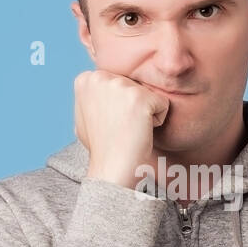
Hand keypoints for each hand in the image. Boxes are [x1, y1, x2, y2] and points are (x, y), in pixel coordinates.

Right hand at [73, 68, 169, 187]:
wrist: (112, 169)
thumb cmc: (101, 147)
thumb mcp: (84, 115)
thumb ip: (92, 95)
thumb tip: (92, 83)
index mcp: (86, 80)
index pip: (119, 82)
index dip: (117, 105)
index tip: (108, 122)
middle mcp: (100, 77)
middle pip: (134, 85)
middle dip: (132, 107)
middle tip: (120, 128)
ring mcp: (119, 86)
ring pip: (148, 94)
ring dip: (144, 114)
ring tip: (129, 130)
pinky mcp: (140, 97)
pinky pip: (162, 104)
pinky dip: (158, 121)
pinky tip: (140, 132)